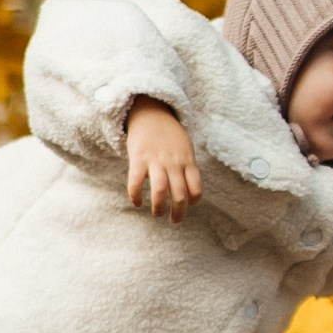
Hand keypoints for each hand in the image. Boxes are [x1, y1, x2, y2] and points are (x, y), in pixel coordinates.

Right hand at [126, 97, 202, 219]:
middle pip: (180, 194)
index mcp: (187, 160)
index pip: (197, 188)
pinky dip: (135, 196)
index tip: (187, 205)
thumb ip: (187, 166)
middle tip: (174, 220)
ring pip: (161, 191)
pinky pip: (136, 182)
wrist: (151, 112)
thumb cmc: (169, 134)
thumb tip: (189, 190)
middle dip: (178, 213)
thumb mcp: (185, 147)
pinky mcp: (138, 158)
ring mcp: (156, 160)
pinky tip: (137, 203)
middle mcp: (173, 162)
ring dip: (160, 207)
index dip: (194, 201)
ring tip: (158, 214)